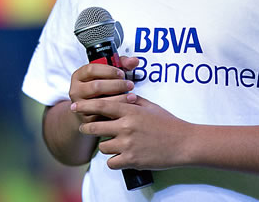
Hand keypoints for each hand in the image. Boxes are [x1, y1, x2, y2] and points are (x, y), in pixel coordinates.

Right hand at [69, 56, 137, 124]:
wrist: (89, 109)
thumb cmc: (101, 87)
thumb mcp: (107, 73)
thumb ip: (121, 64)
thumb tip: (134, 61)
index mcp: (79, 76)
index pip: (91, 69)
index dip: (108, 71)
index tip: (121, 73)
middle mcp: (76, 90)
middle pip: (96, 86)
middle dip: (116, 85)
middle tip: (130, 85)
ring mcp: (80, 106)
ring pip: (100, 102)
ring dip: (119, 99)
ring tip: (132, 96)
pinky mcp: (87, 119)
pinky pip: (103, 115)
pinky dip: (116, 112)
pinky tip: (126, 108)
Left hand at [74, 94, 190, 170]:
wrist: (183, 143)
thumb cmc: (168, 123)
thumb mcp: (151, 107)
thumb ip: (134, 102)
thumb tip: (123, 96)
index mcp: (130, 111)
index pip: (101, 106)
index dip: (85, 106)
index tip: (75, 106)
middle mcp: (126, 126)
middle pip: (95, 127)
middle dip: (87, 128)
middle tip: (85, 128)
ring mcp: (128, 144)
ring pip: (102, 146)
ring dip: (106, 145)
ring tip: (115, 144)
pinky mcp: (131, 160)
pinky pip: (111, 162)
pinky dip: (114, 160)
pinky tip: (121, 157)